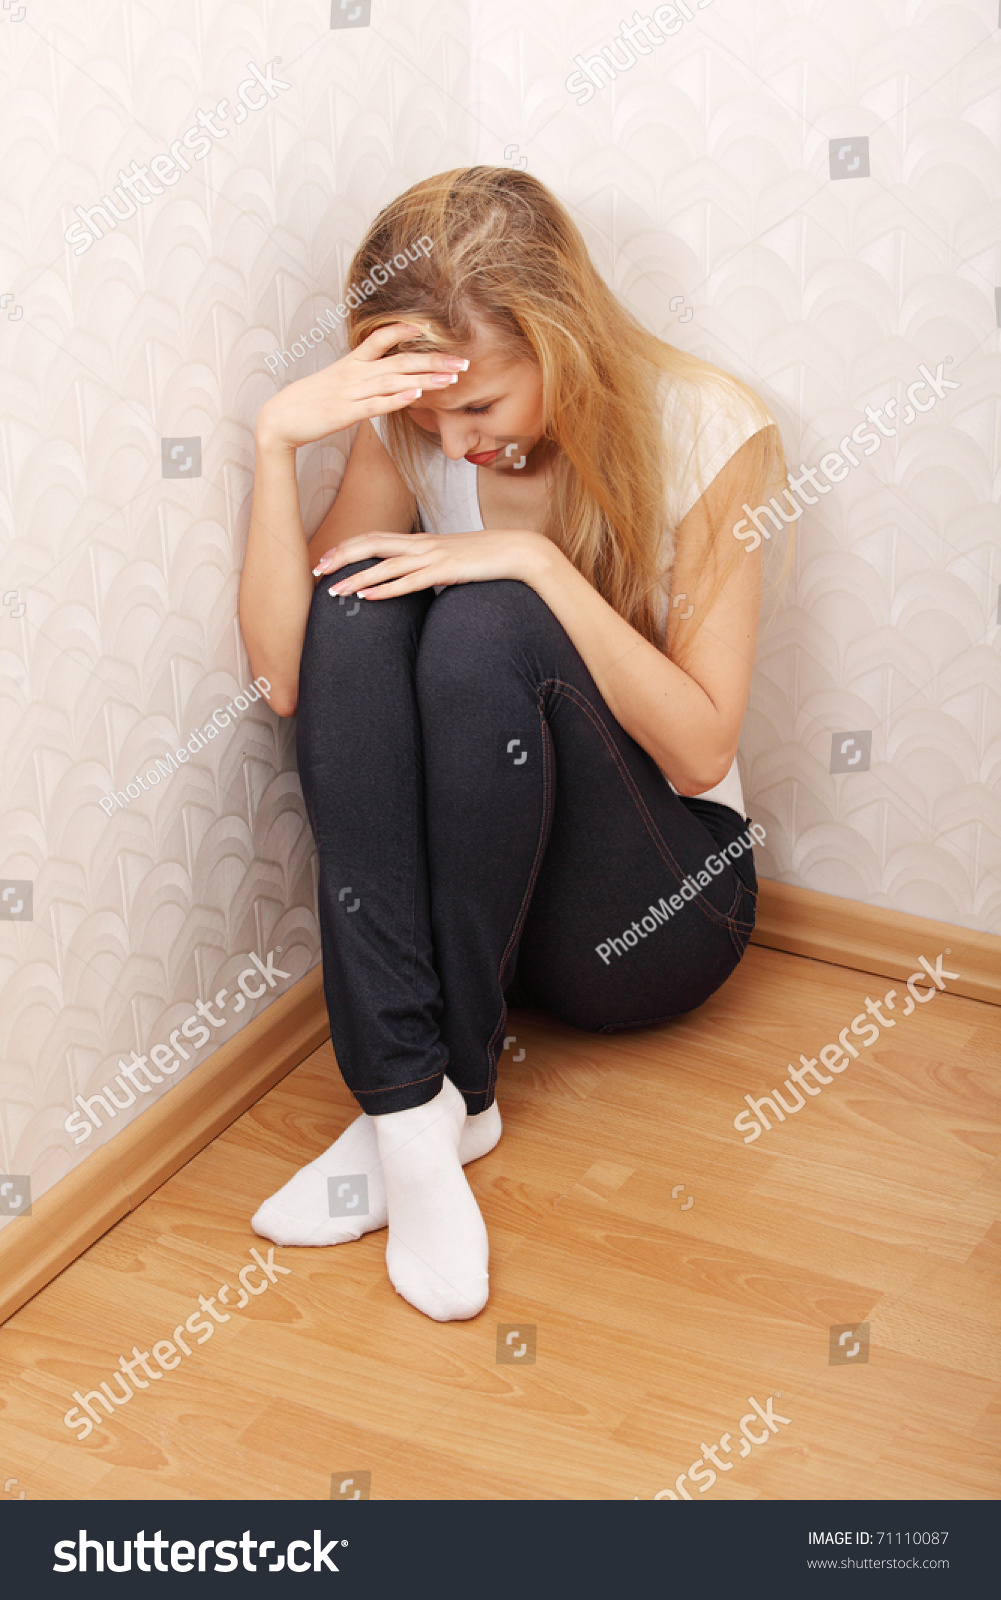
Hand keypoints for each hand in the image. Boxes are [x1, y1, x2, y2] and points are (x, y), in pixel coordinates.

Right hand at [255, 322, 468, 451]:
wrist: (280, 418)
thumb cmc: (310, 402)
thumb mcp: (336, 382)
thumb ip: (361, 377)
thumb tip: (383, 378)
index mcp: (352, 363)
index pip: (382, 338)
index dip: (406, 329)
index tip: (433, 328)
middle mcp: (354, 373)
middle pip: (400, 361)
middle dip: (434, 360)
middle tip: (463, 361)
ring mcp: (351, 392)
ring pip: (393, 381)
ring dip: (424, 379)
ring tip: (450, 378)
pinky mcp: (346, 413)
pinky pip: (375, 405)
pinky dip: (396, 400)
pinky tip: (416, 397)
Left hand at [312, 529, 553, 598]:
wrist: (517, 551)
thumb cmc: (485, 558)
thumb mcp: (450, 560)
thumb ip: (427, 567)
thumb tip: (410, 579)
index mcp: (420, 540)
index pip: (374, 538)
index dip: (347, 547)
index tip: (325, 560)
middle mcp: (422, 544)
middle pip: (371, 544)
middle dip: (341, 557)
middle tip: (316, 570)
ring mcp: (433, 556)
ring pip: (385, 565)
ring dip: (357, 578)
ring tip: (334, 591)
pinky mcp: (446, 571)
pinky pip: (410, 582)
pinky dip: (386, 590)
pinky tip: (368, 598)